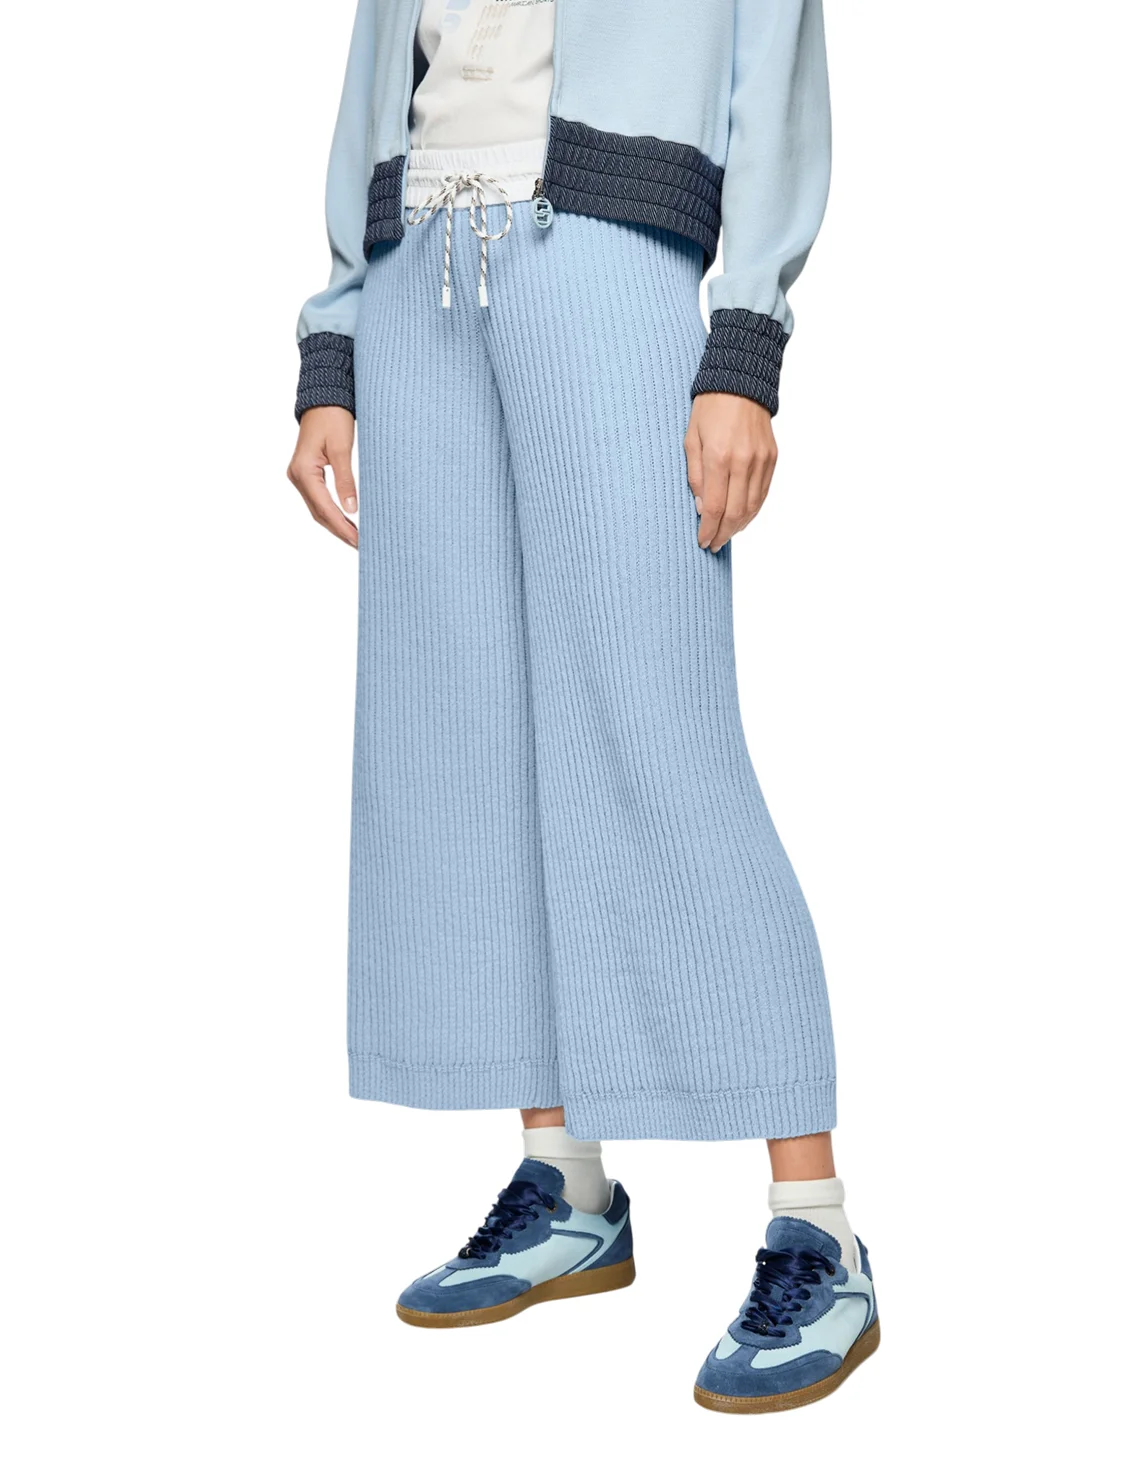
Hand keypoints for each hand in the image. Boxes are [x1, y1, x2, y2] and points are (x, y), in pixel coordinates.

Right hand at [287, 407, 358, 548]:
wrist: (324, 399)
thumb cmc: (333, 418)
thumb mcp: (341, 448)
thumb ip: (345, 479)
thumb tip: (352, 509)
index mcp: (303, 471)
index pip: (324, 507)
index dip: (342, 527)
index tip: (358, 540)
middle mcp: (297, 476)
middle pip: (318, 513)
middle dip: (339, 531)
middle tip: (360, 545)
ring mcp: (299, 476)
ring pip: (317, 509)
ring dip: (335, 525)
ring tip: (355, 539)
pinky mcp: (306, 475)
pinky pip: (318, 500)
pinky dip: (331, 513)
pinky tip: (346, 522)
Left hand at [684, 393, 777, 551]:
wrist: (740, 382)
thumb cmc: (709, 409)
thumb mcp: (690, 439)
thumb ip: (695, 475)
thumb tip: (700, 508)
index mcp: (718, 457)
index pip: (714, 507)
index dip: (708, 529)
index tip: (702, 541)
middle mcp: (743, 461)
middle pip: (735, 512)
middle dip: (723, 533)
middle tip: (713, 544)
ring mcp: (761, 460)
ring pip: (753, 506)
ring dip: (739, 526)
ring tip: (726, 534)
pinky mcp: (772, 458)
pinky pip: (763, 493)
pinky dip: (753, 510)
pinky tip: (742, 518)